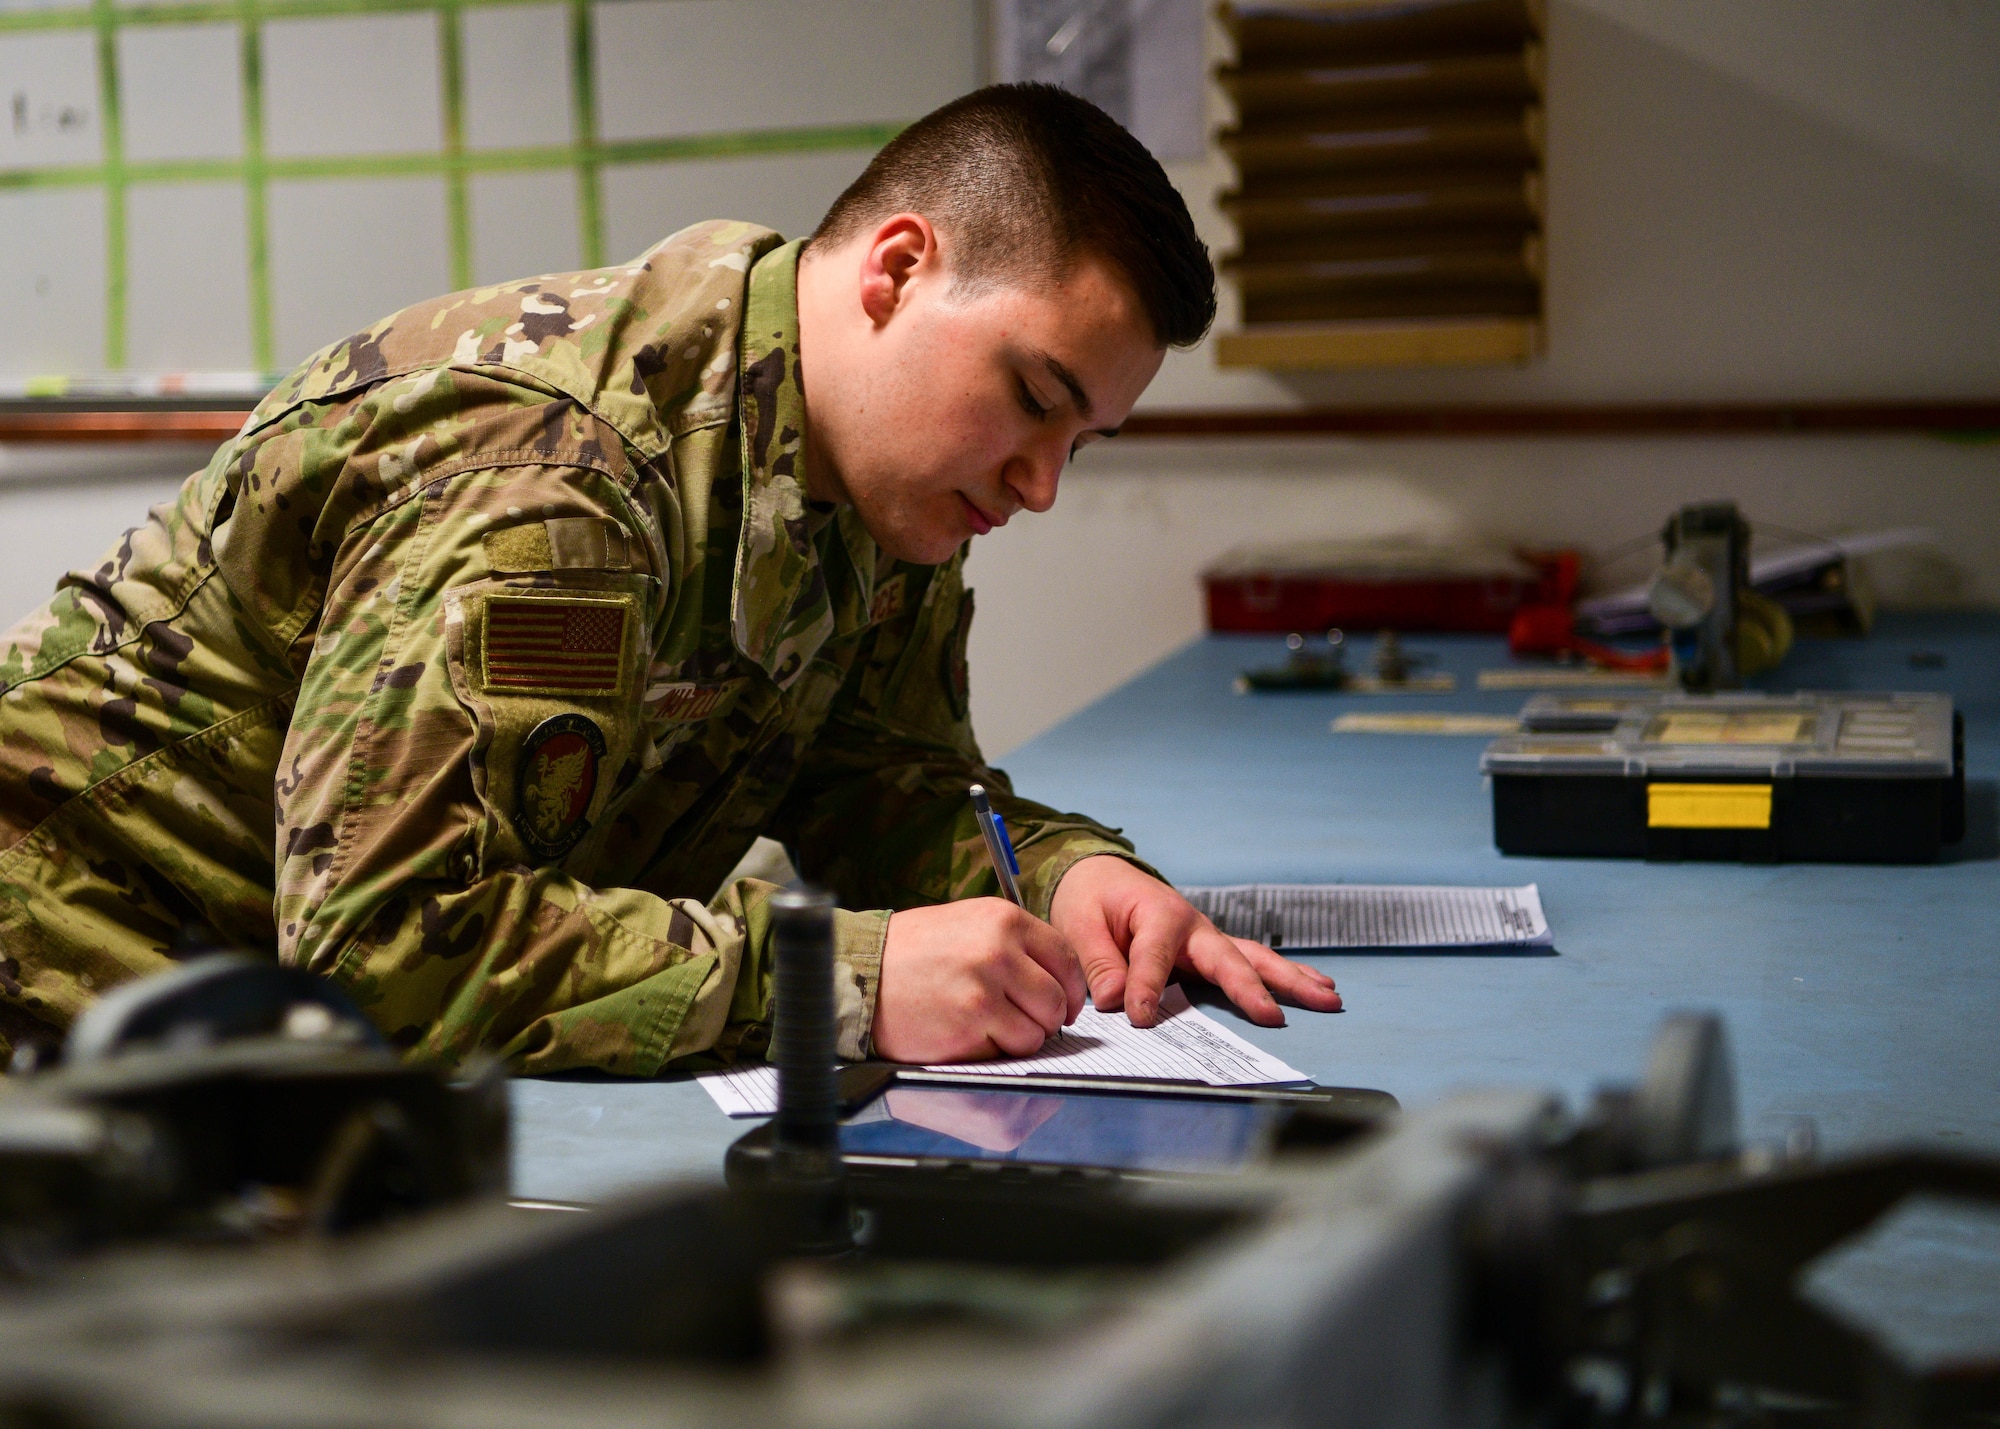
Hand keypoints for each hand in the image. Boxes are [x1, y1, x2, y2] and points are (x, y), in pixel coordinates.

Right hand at [872, 899, 1087, 1062]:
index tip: (1064, 1003)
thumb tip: (1060, 980)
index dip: (1071, 989)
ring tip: (990, 1026)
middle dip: (1048, 1019)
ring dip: (1020, 1038)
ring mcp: (983, 993)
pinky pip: (1006, 1053)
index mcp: (1004, 920)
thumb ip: (1016, 944)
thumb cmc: (915, 950)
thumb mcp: (970, 923)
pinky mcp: (967, 1029)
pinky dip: (993, 1051)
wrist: (861, 972)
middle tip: (1028, 1021)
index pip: (1067, 960)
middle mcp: (998, 952)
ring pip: (1036, 1033)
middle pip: (1057, 1001)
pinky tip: (967, 1033)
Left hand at [1049, 856, 1341, 1027]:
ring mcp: (1207, 939)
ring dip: (1292, 980)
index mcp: (1158, 915)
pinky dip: (1284, 976)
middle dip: (1254, 989)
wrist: (1099, 876)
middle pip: (1230, 958)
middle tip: (1276, 1017)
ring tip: (1330, 998)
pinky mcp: (1211, 952)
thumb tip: (1117, 1001)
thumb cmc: (1090, 898)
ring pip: (1255, 960)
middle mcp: (1193, 926)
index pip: (1156, 959)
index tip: (1140, 1019)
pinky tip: (1319, 987)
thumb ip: (1098, 962)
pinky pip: (1251, 964)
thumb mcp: (1079, 924)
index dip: (1147, 989)